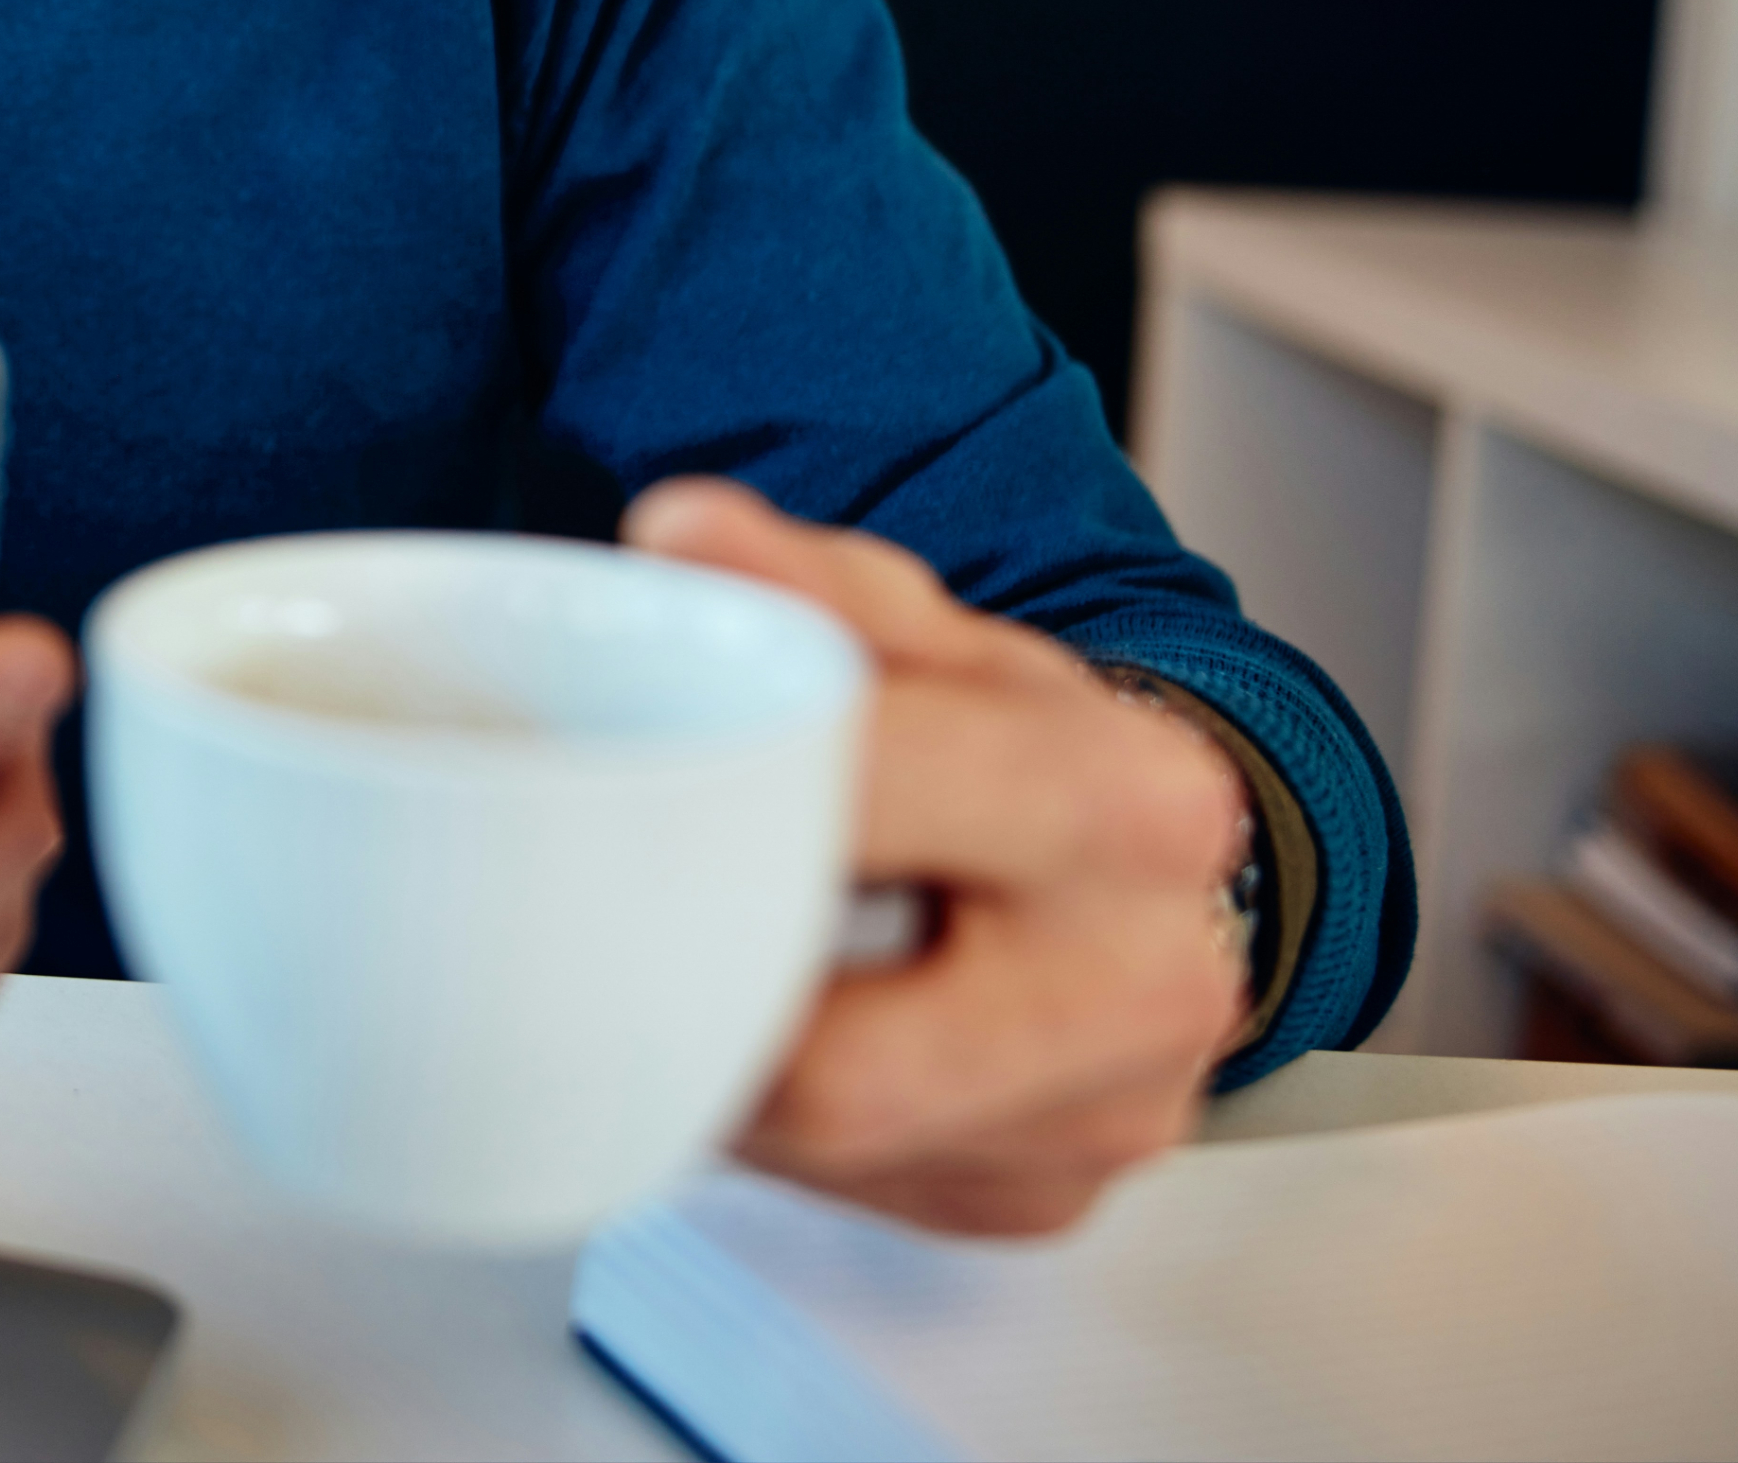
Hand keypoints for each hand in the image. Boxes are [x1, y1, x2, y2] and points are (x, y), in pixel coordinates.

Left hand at [622, 479, 1252, 1235]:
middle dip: (697, 998)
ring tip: (666, 971)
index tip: (589, 811)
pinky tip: (761, 1033)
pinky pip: (857, 1190)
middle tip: (589, 936)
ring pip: (825, 1144)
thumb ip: (798, 580)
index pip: (872, 810)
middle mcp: (1149, 981)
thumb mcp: (915, 626)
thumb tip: (680, 539)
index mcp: (1126, 801)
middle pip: (837, 1060)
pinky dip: (779, 1126)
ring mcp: (1105, 1117)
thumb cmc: (1003, 739)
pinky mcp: (1045, 1199)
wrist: (1139, 862)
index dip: (707, 810)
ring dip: (721, 1068)